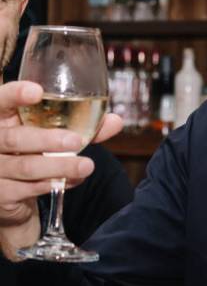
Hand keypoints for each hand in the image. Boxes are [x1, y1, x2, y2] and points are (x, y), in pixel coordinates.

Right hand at [0, 81, 121, 229]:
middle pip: (14, 138)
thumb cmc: (34, 151)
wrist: (12, 194)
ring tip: (86, 166)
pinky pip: (27, 188)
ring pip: (25, 166)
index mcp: (0, 118)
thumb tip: (116, 121)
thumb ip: (83, 125)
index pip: (0, 101)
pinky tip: (74, 180)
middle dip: (47, 139)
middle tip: (76, 141)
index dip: (15, 95)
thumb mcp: (52, 133)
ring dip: (59, 166)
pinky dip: (54, 183)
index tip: (37, 91)